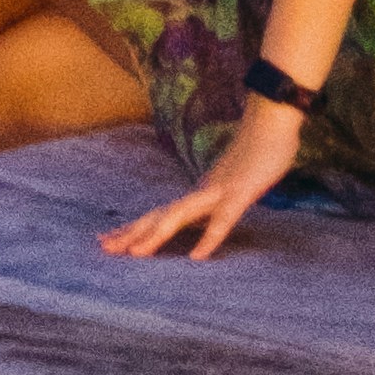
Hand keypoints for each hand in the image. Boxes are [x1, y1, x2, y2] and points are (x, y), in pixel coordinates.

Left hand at [101, 90, 305, 262]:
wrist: (271, 116)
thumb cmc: (257, 151)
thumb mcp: (234, 185)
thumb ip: (219, 200)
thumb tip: (207, 217)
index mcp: (200, 192)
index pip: (160, 213)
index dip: (136, 227)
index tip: (111, 240)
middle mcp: (201, 191)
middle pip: (160, 215)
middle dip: (132, 233)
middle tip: (103, 247)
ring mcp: (219, 190)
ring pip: (180, 216)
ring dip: (155, 234)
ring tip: (135, 254)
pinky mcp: (240, 193)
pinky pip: (222, 220)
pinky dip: (208, 239)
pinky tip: (196, 258)